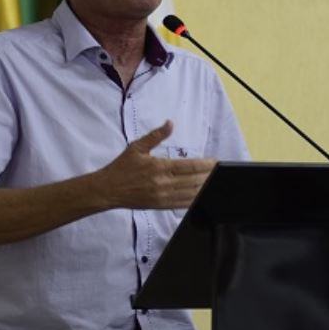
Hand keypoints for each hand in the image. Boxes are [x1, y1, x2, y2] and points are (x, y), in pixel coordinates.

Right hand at [95, 121, 215, 209]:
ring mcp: (162, 196)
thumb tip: (170, 123)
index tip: (216, 161)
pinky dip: (194, 200)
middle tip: (220, 171)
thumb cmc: (122, 167)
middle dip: (209, 175)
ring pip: (190, 193)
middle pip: (194, 180)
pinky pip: (182, 204)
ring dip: (205, 187)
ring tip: (216, 182)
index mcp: (159, 167)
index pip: (189, 166)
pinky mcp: (160, 206)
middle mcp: (163, 183)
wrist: (108, 189)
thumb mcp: (137, 147)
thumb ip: (156, 135)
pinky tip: (202, 195)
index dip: (205, 165)